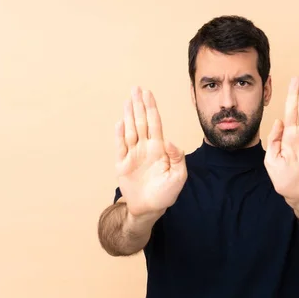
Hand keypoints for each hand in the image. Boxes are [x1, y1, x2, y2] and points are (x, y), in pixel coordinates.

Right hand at [114, 86, 187, 216]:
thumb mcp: (178, 177)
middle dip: (139, 105)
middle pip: (141, 122)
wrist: (149, 208)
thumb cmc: (166, 193)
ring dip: (129, 115)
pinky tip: (120, 122)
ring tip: (127, 100)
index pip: (155, 124)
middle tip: (136, 88)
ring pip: (130, 130)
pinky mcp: (122, 164)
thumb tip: (169, 141)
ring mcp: (133, 154)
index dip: (151, 108)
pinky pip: (120, 146)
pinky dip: (119, 134)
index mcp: (159, 149)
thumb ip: (177, 158)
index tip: (148, 94)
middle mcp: (145, 148)